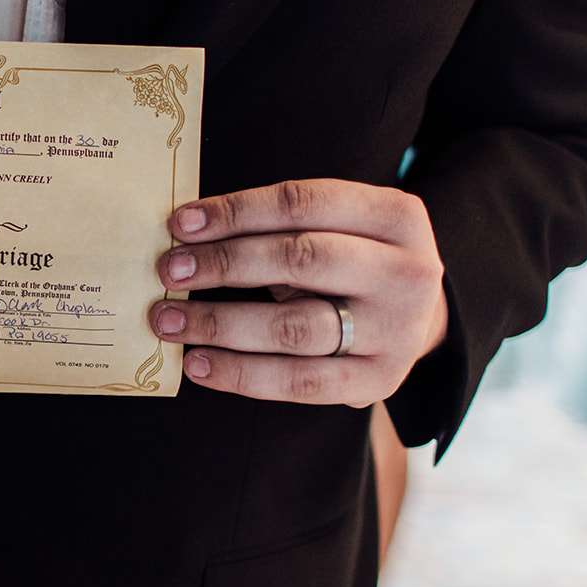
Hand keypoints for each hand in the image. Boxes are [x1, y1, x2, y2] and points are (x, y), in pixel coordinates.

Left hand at [150, 179, 447, 406]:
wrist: (417, 318)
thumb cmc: (352, 259)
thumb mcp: (338, 226)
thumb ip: (279, 226)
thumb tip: (186, 237)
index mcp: (395, 216)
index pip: (303, 204)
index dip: (236, 211)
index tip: (180, 223)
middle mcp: (407, 272)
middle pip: (301, 259)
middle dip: (225, 264)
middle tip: (169, 271)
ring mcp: (397, 331)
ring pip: (295, 326)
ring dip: (220, 323)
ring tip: (168, 321)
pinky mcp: (379, 382)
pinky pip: (299, 382)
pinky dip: (241, 374)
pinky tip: (198, 364)